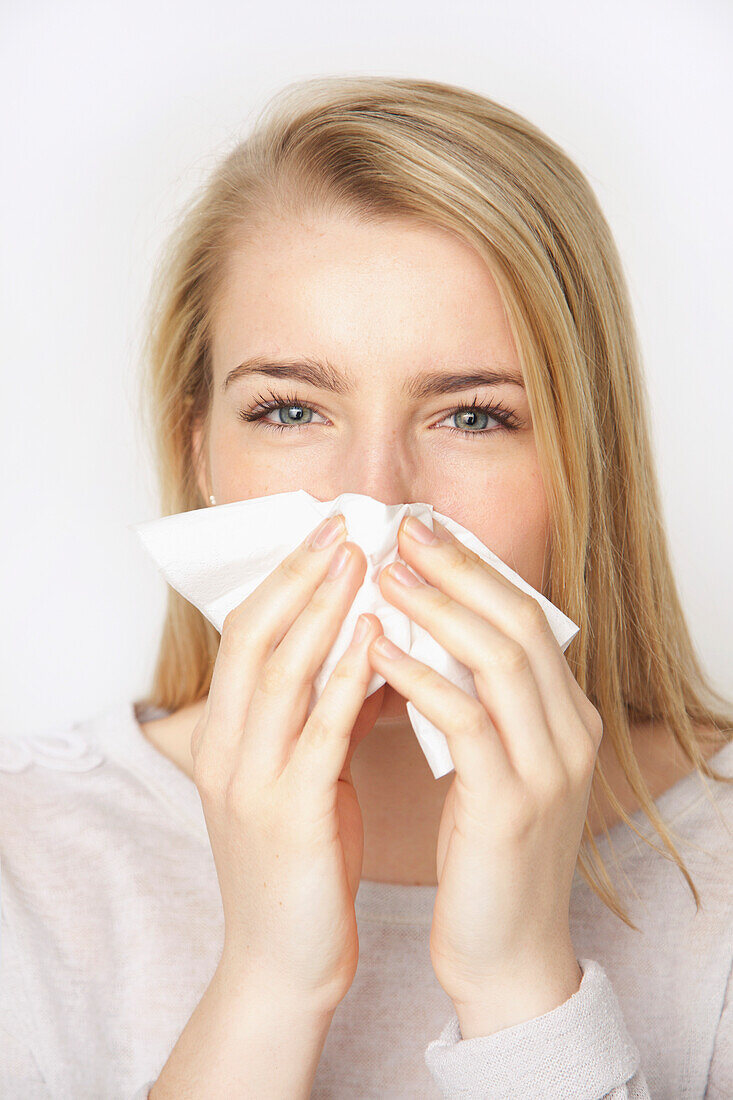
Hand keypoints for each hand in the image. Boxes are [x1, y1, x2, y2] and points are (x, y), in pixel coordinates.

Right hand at [191, 514, 385, 1015]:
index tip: (325, 533)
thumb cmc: (303, 864)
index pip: (245, 636)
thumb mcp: (305, 777)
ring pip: (280, 672)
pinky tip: (379, 640)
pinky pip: (318, 733)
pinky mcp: (288, 816)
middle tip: (341, 525)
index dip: (283, 579)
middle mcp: (226, 750)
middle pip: (254, 637)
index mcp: (225, 737)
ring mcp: (250, 782)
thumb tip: (373, 649)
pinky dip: (346, 679)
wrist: (283, 963)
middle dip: (298, 575)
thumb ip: (325, 715)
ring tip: (362, 561)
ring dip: (322, 610)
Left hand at [367, 515, 601, 1034]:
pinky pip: (466, 722)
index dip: (477, 568)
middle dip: (460, 569)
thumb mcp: (493, 764)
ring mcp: (549, 769)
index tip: (427, 531)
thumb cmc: (485, 851)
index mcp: (568, 717)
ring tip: (384, 575)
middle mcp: (571, 733)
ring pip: (499, 660)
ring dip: (438, 610)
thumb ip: (478, 702)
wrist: (507, 952)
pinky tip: (378, 654)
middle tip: (405, 530)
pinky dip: (422, 680)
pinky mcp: (512, 805)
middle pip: (519, 623)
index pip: (526, 617)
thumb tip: (427, 632)